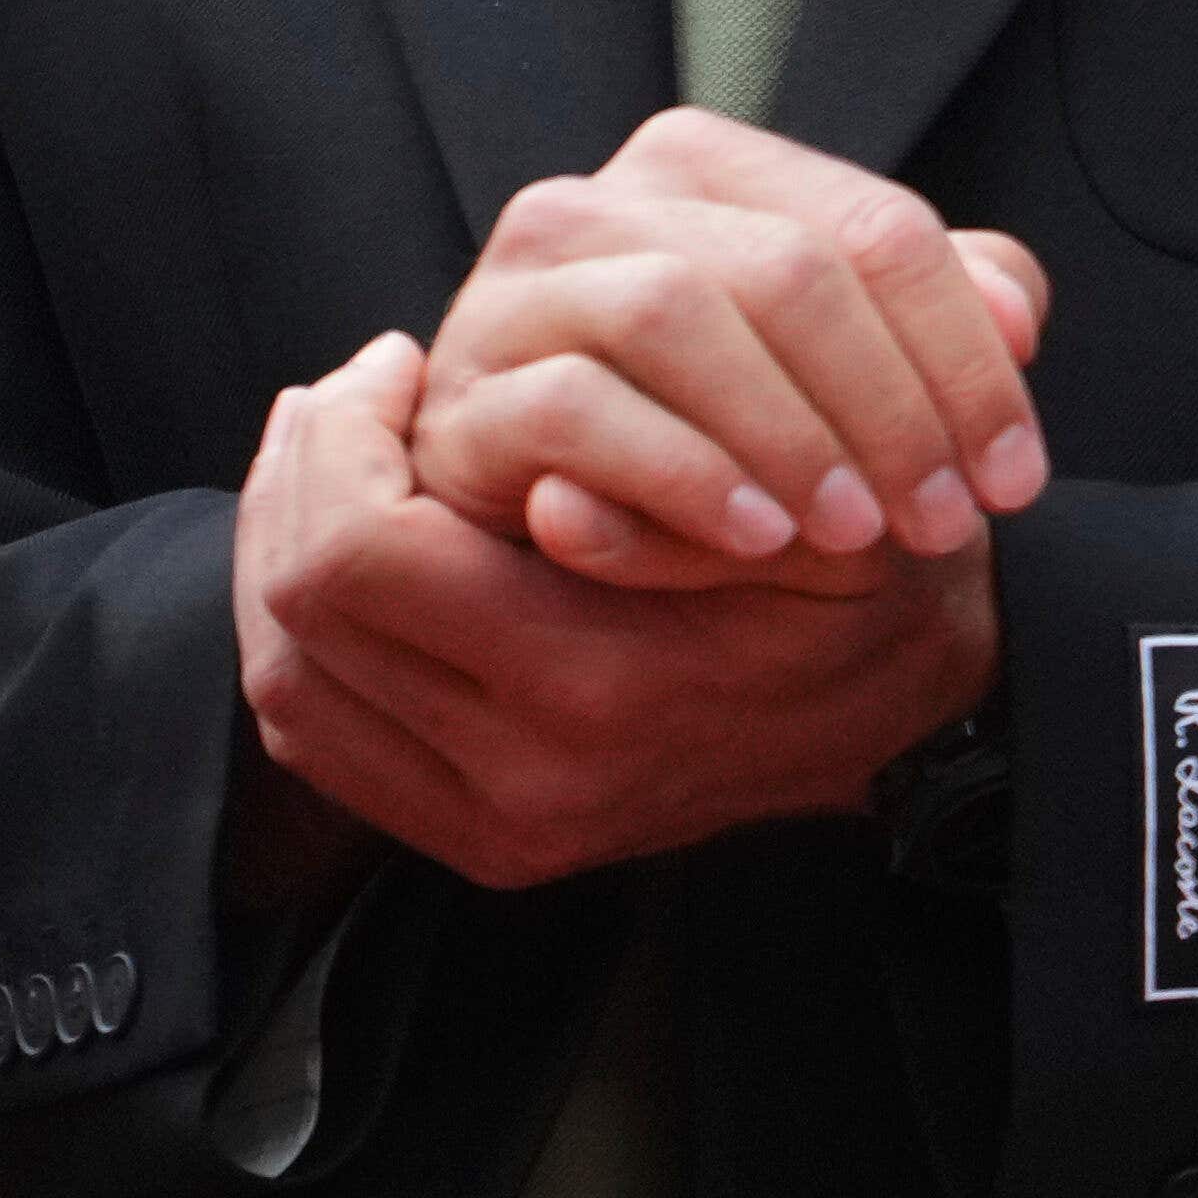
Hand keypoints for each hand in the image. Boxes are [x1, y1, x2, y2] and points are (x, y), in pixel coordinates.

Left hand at [233, 334, 999, 898]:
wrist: (912, 731)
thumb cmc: (866, 584)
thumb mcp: (819, 523)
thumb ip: (680, 506)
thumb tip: (548, 496)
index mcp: (595, 692)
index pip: (361, 556)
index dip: (346, 438)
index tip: (396, 357)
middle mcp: (524, 785)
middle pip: (297, 612)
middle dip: (297, 471)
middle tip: (347, 388)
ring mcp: (492, 825)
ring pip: (288, 677)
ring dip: (285, 539)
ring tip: (332, 446)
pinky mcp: (478, 840)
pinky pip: (320, 734)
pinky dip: (303, 628)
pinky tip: (343, 538)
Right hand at [407, 109, 1049, 592]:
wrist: (566, 577)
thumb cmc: (728, 458)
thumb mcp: (854, 388)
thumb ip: (943, 324)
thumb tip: (1018, 314)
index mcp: (703, 169)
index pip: (875, 228)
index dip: (966, 354)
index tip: (1015, 477)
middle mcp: (599, 204)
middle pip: (786, 268)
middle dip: (888, 405)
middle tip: (942, 522)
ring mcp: (514, 295)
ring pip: (672, 310)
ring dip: (785, 432)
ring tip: (851, 532)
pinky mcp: (464, 399)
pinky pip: (574, 405)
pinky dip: (680, 472)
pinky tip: (752, 536)